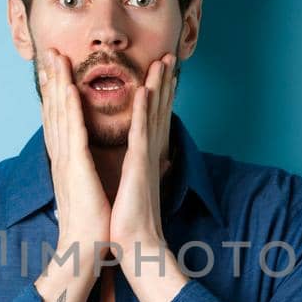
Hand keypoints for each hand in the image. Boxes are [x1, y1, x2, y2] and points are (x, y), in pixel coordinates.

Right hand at [37, 47, 110, 270]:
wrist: (84, 248)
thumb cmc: (89, 223)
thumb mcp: (85, 190)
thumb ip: (82, 172)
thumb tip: (82, 165)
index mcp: (66, 160)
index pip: (59, 119)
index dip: (55, 92)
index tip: (54, 70)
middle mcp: (62, 156)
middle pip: (54, 110)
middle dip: (52, 79)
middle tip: (49, 52)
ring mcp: (67, 159)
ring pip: (61, 113)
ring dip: (58, 83)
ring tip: (57, 58)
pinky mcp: (76, 167)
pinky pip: (74, 130)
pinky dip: (71, 107)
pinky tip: (70, 87)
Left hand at [109, 52, 176, 255]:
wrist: (137, 245)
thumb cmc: (133, 222)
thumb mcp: (139, 190)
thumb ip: (147, 171)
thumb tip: (159, 163)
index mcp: (146, 158)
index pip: (153, 119)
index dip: (159, 95)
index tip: (161, 73)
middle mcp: (150, 154)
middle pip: (158, 110)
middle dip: (164, 82)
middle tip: (168, 56)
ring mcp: (146, 158)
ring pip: (153, 114)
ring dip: (158, 86)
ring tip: (162, 61)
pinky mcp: (139, 166)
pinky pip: (141, 132)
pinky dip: (143, 111)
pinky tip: (144, 90)